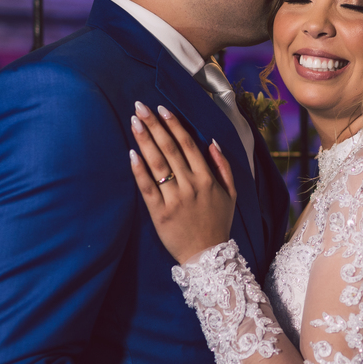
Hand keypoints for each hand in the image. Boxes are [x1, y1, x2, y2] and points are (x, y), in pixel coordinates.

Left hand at [128, 101, 236, 263]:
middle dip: (154, 125)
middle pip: (170, 148)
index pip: (188, 144)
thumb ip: (224, 167)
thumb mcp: (231, 194)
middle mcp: (191, 185)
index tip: (161, 108)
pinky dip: (139, 170)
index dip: (174, 125)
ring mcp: (174, 199)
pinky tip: (131, 153)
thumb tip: (212, 142)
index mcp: (208, 179)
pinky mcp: (160, 213)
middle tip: (140, 107)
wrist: (208, 257)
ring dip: (145, 140)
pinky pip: (147, 187)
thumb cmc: (218, 224)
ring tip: (134, 122)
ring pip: (158, 163)